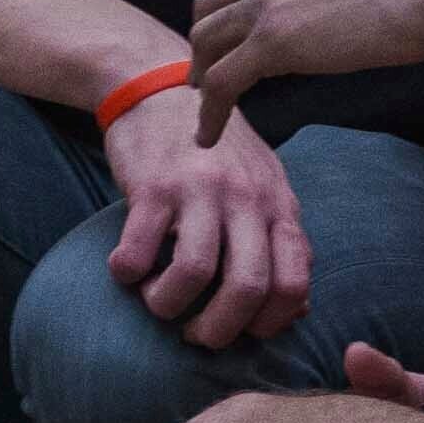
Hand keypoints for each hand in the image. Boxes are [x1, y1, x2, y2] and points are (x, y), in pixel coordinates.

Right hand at [99, 79, 309, 343]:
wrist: (159, 88)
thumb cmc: (215, 152)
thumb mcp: (262, 188)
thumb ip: (281, 244)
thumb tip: (297, 310)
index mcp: (277, 206)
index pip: (293, 284)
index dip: (269, 324)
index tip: (242, 330)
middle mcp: (245, 197)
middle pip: (248, 287)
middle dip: (218, 330)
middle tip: (195, 334)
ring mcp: (199, 189)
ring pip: (194, 273)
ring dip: (169, 305)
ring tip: (157, 300)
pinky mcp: (152, 185)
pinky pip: (137, 251)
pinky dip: (127, 274)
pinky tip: (126, 269)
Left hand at [188, 0, 423, 104]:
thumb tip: (329, 16)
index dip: (237, 11)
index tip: (238, 37)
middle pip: (212, 4)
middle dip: (206, 40)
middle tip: (204, 70)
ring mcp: (266, 0)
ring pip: (206, 41)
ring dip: (201, 74)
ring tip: (204, 104)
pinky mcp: (270, 39)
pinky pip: (222, 80)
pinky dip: (211, 110)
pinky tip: (209, 134)